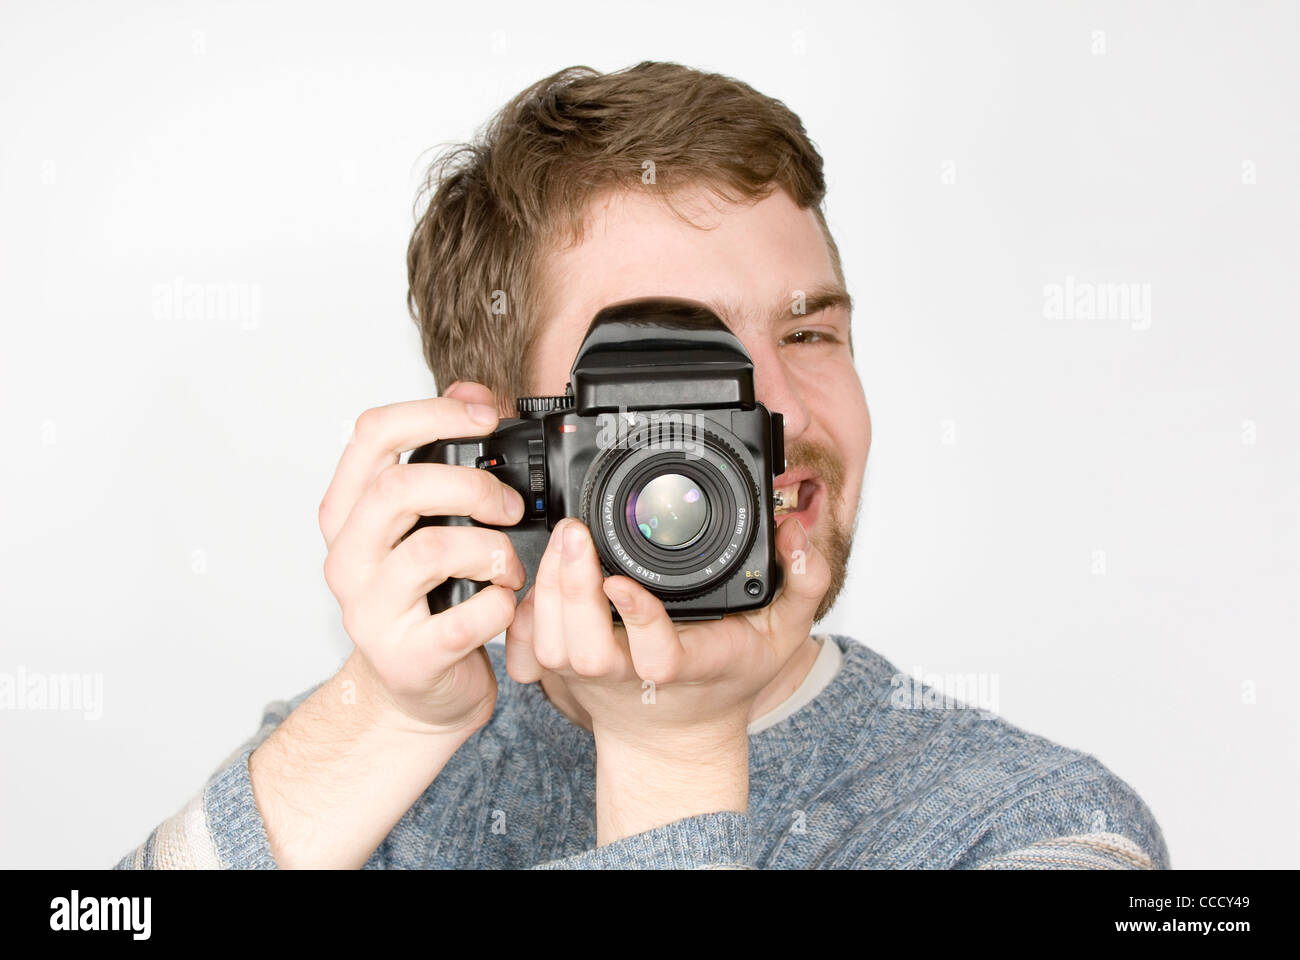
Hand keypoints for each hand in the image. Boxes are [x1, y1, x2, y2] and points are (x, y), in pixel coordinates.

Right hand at [318, 381, 526, 734]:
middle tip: (509, 505)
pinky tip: (504, 603)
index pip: (370, 435)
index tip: (486, 415)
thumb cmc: (423, 602)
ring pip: (431, 550)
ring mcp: (370, 610)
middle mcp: (348, 558)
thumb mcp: (424, 524)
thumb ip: (441, 460)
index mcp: (348, 514)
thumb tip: (471, 394)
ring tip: (508, 563)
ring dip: (490, 549)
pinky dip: (498, 604)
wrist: (416, 695)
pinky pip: (463, 618)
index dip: (434, 413)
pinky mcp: (407, 656)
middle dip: (470, 485)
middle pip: (398, 489)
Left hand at [503, 513, 830, 840]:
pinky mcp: (561, 675)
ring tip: (564, 539)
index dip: (638, 620)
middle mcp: (633, 678)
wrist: (678, 733)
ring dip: (550, 592)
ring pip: (554, 647)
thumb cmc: (728, 677)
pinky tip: (542, 568)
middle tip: (577, 532)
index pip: (660, 656)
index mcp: (689, 667)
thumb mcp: (784, 634)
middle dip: (574, 591)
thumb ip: (804, 583)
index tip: (621, 580)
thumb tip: (796, 534)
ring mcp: (591, 680)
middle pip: (588, 651)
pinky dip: (529, 608)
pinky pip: (531, 647)